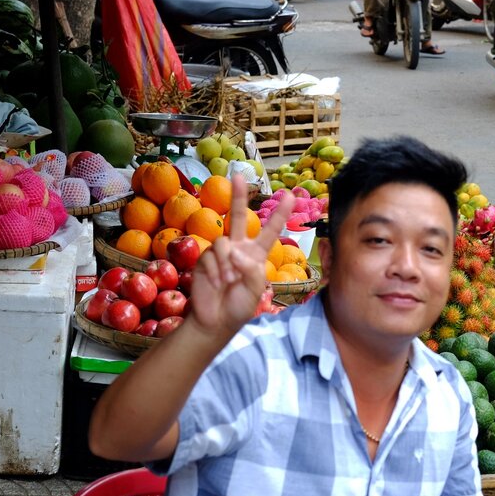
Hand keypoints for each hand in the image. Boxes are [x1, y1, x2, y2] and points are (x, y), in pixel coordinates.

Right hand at [187, 176, 293, 338]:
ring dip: (228, 264)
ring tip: (228, 281)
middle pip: (239, 216)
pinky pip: (212, 255)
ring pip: (224, 241)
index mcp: (256, 254)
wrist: (215, 319)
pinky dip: (216, 270)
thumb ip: (251, 268)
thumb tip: (235, 252)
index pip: (270, 230)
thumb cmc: (240, 305)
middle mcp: (238, 248)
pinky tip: (217, 283)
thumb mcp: (257, 288)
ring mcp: (221, 252)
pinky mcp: (204, 258)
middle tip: (237, 175)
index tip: (290, 195)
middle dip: (238, 196)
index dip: (280, 214)